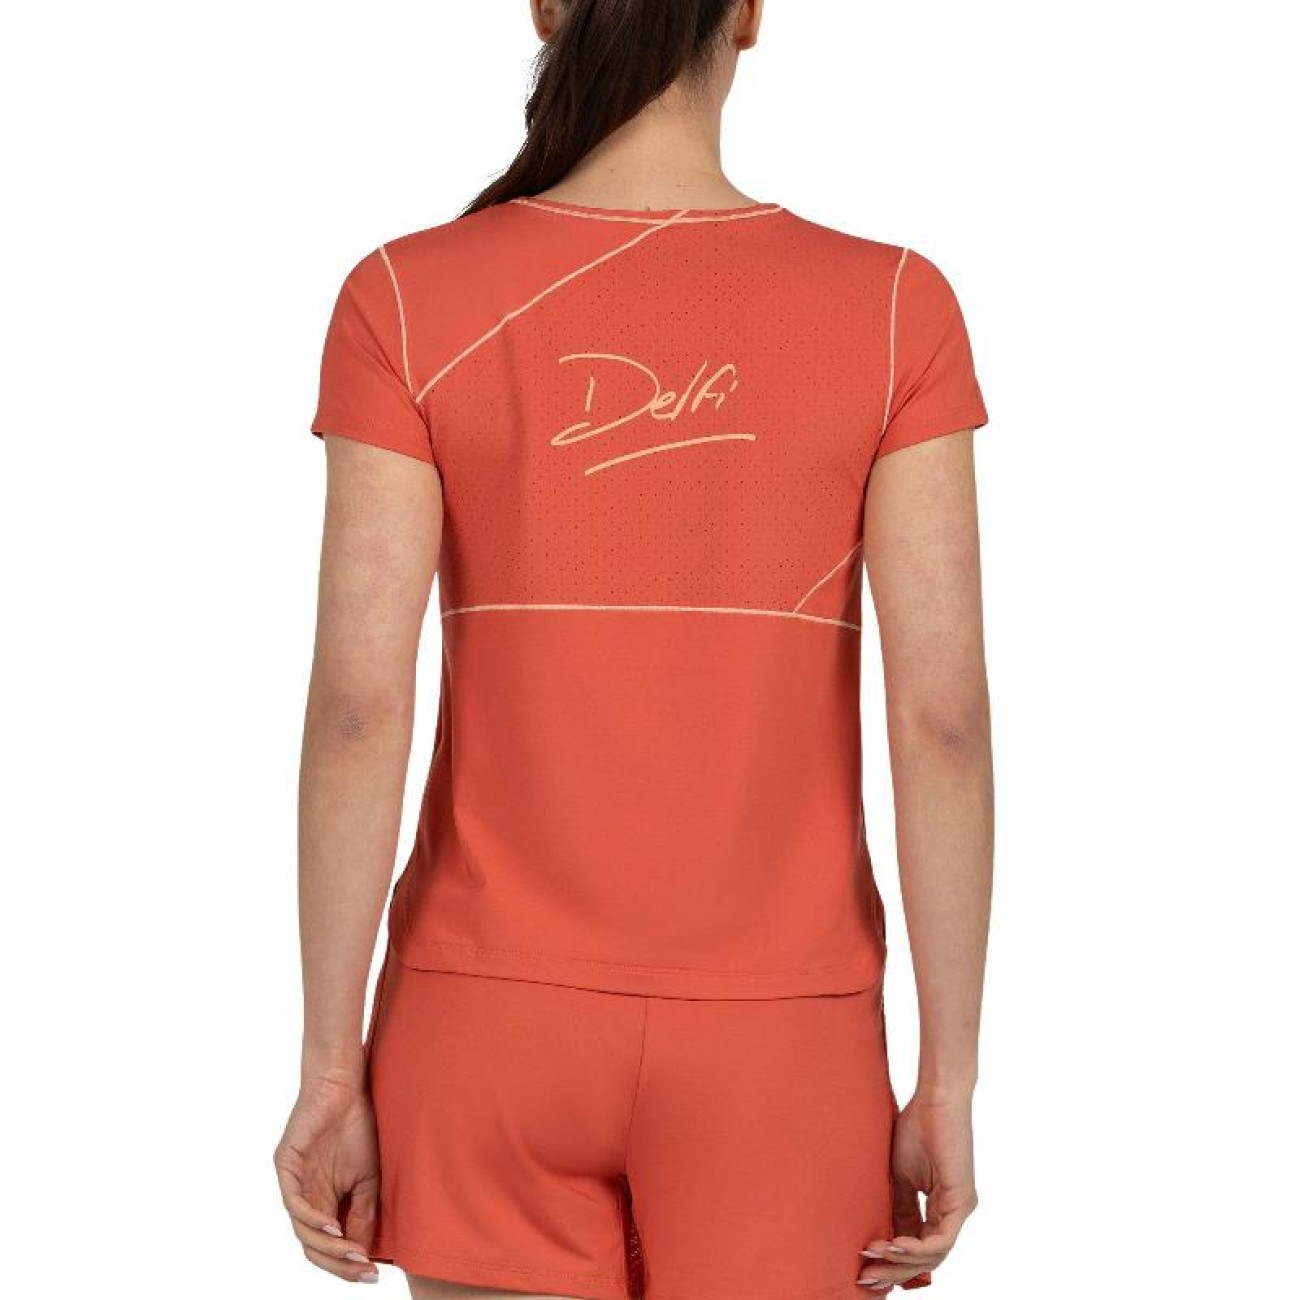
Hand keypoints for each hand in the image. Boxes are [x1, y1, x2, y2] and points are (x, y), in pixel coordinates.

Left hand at [273, 1070, 381, 1282]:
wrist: (347, 1086)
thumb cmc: (359, 1125)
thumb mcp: (369, 1178)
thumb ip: (363, 1213)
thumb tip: (362, 1253)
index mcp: (324, 1201)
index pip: (329, 1246)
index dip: (348, 1264)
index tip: (373, 1273)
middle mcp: (305, 1197)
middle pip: (314, 1246)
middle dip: (339, 1263)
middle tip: (364, 1270)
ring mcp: (294, 1183)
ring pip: (303, 1230)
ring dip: (329, 1247)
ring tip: (354, 1254)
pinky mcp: (286, 1166)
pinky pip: (294, 1203)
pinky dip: (312, 1220)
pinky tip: (333, 1226)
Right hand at [857, 1090, 977, 1291]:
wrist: (935, 1100)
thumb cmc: (917, 1128)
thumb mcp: (901, 1177)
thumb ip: (900, 1209)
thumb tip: (888, 1241)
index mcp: (942, 1207)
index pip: (920, 1247)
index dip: (894, 1261)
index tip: (866, 1267)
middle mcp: (954, 1212)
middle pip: (928, 1258)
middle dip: (895, 1271)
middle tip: (866, 1277)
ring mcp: (960, 1209)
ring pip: (935, 1254)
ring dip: (901, 1261)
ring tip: (872, 1255)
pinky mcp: (961, 1201)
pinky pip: (941, 1240)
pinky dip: (915, 1248)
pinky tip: (892, 1244)